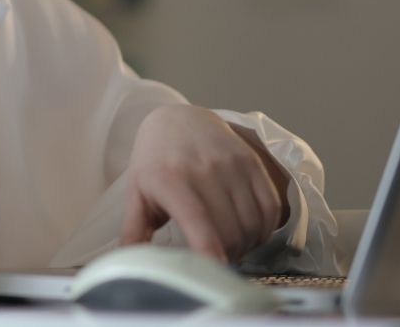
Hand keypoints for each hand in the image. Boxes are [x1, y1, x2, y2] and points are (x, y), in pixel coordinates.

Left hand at [120, 104, 289, 262]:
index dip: (212, 256)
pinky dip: (265, 229)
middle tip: (217, 263)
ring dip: (246, 246)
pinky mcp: (251, 162)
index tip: (214, 278)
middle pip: (230, 232)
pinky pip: (270, 207)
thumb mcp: (136, 194)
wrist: (178, 119)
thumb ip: (134, 233)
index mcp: (171, 180)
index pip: (200, 225)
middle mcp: (205, 170)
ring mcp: (232, 164)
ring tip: (232, 248)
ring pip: (252, 223)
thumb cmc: (154, 163)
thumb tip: (129, 267)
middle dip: (227, 257)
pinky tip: (251, 234)